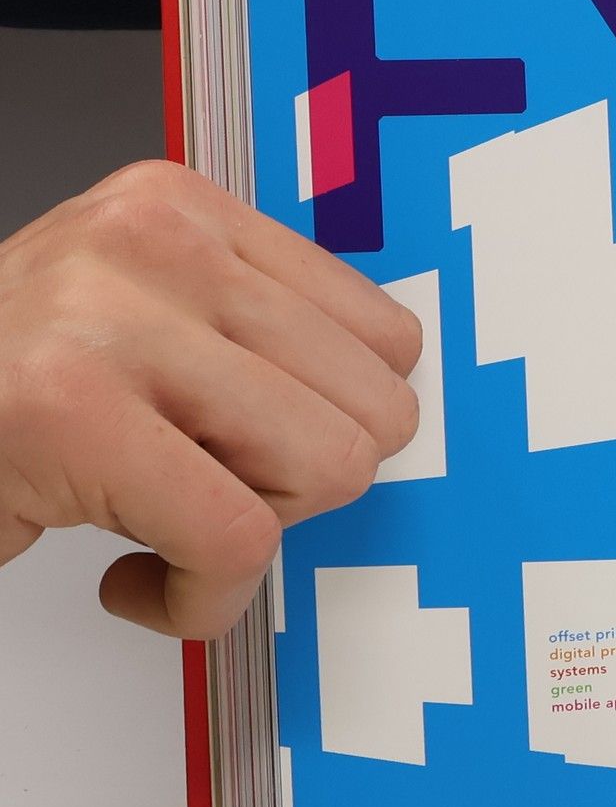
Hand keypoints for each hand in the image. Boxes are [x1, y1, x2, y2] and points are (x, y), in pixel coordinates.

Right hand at [0, 160, 422, 638]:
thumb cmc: (7, 392)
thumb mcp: (142, 320)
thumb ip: (255, 336)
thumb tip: (384, 406)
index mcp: (185, 210)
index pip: (387, 340)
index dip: (339, 423)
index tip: (265, 449)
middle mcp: (156, 244)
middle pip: (376, 410)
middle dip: (304, 484)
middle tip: (209, 490)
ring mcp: (110, 321)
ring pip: (328, 468)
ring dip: (255, 533)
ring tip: (168, 520)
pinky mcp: (70, 414)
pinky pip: (236, 538)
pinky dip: (200, 597)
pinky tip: (136, 581)